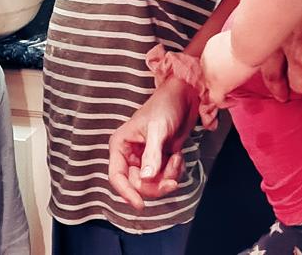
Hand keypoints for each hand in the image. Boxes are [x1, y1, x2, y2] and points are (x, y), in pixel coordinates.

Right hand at [107, 78, 196, 209]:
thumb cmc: (165, 106)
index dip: (126, 193)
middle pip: (137, 185)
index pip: (117, 176)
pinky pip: (165, 177)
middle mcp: (130, 154)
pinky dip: (174, 172)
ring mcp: (146, 158)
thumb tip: (145, 178)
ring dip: (168, 177)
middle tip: (172, 181)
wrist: (184, 96)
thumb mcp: (158, 130)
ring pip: (153, 184)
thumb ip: (151, 155)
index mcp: (121, 145)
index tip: (140, 205)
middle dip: (156, 185)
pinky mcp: (160, 159)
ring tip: (176, 159)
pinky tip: (178, 156)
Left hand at [200, 31, 257, 106]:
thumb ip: (242, 47)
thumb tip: (252, 49)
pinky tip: (233, 101)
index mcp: (212, 46)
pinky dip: (224, 103)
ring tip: (233, 93)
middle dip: (220, 79)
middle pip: (209, 73)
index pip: (212, 61)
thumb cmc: (249, 37)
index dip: (220, 68)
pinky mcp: (217, 85)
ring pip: (211, 86)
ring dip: (222, 90)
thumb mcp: (241, 41)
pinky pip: (217, 99)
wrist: (247, 41)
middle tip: (233, 83)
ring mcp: (210, 73)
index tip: (231, 71)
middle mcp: (207, 58)